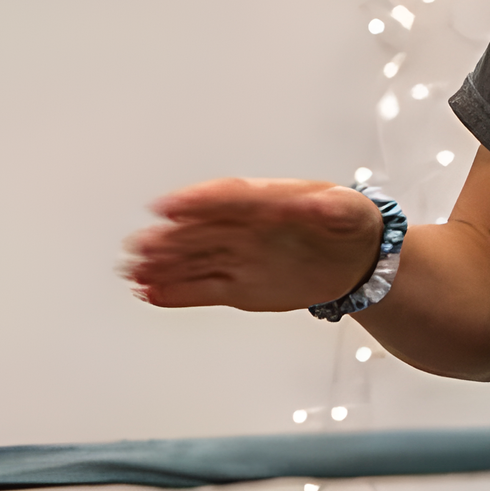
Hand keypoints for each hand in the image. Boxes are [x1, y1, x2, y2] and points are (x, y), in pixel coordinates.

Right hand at [122, 178, 381, 311]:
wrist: (357, 259)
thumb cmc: (349, 223)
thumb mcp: (348, 209)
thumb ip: (329, 208)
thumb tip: (316, 203)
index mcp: (267, 201)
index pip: (226, 198)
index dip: (197, 201)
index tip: (169, 206)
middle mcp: (245, 229)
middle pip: (199, 230)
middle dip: (168, 237)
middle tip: (138, 244)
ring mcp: (239, 258)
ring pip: (194, 260)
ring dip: (163, 265)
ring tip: (132, 270)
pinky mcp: (240, 287)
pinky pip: (203, 289)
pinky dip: (177, 292)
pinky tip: (150, 293)